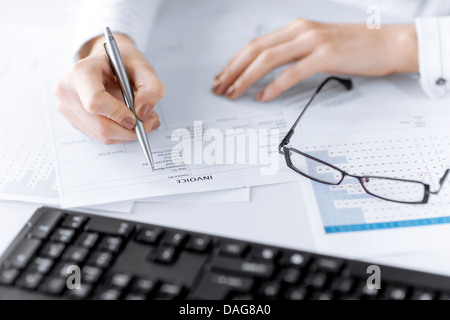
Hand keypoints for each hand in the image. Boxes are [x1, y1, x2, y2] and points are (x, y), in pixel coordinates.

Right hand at [55, 34, 164, 144]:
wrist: (106, 61)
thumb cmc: (122, 62)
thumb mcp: (143, 67)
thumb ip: (151, 88)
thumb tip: (143, 113)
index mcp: (81, 72)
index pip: (95, 102)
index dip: (119, 114)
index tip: (136, 116)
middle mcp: (68, 91)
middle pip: (100, 126)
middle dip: (129, 130)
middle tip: (148, 122)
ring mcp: (68, 107)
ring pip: (102, 135)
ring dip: (127, 133)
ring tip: (140, 118)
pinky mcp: (74, 120)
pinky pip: (100, 136)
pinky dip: (119, 133)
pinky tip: (127, 120)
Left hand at [213, 19, 417, 101]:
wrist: (389, 44)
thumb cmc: (355, 47)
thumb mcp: (317, 46)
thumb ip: (294, 54)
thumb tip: (270, 73)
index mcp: (296, 28)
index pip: (256, 45)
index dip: (235, 62)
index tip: (223, 77)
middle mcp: (301, 31)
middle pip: (255, 50)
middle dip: (232, 70)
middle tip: (219, 87)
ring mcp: (312, 42)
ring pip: (268, 59)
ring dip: (246, 78)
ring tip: (234, 93)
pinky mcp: (325, 56)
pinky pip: (291, 73)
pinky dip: (273, 86)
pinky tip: (263, 96)